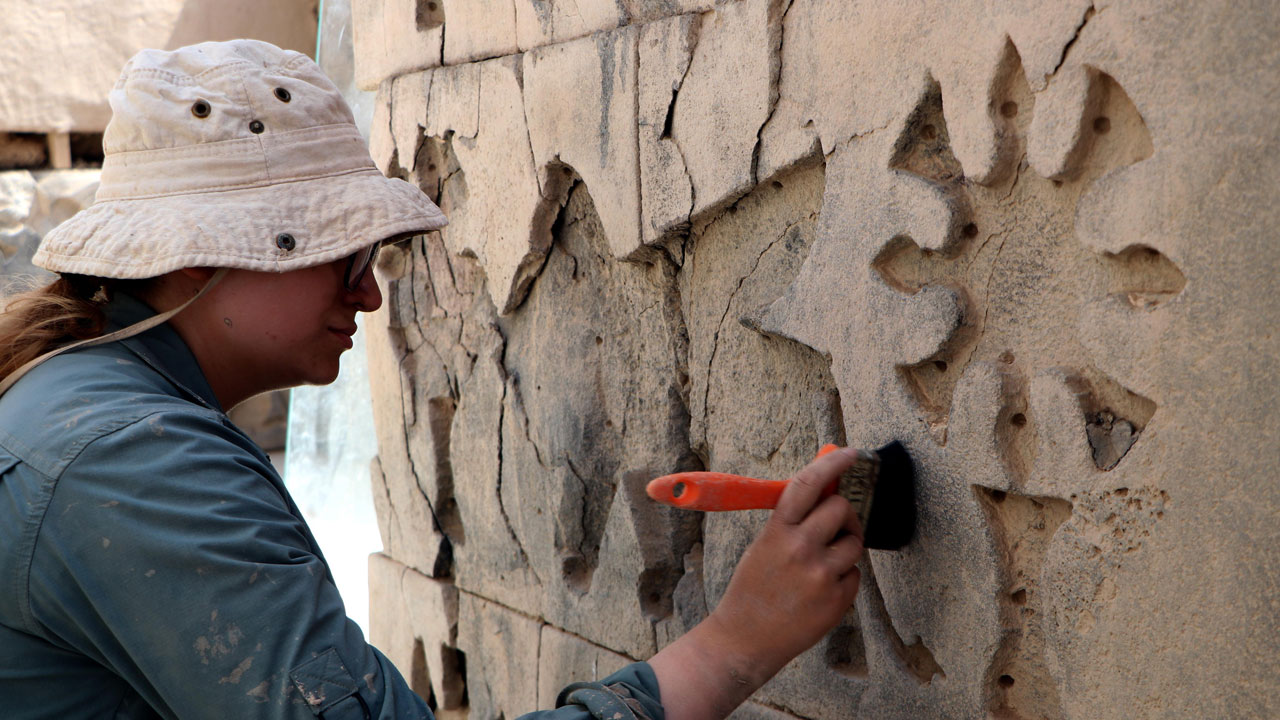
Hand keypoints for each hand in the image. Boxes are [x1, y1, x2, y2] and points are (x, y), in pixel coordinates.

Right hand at [648, 448, 865, 719]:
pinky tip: (819, 592)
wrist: (745, 640)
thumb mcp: (764, 545)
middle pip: (841, 509)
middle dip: (843, 515)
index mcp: (778, 531)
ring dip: (844, 548)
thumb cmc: (753, 588)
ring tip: (819, 567)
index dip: (831, 463)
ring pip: (854, 542)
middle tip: (834, 527)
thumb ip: (793, 520)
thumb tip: (826, 488)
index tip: (850, 453)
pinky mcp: (837, 599)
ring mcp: (821, 575)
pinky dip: (843, 578)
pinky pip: (855, 574)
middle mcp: (801, 549)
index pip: (808, 484)